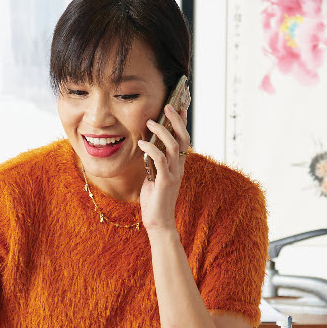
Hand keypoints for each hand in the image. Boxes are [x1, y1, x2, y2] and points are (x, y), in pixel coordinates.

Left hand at [137, 103, 189, 232]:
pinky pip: (160, 160)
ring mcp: (174, 174)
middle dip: (176, 120)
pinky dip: (151, 149)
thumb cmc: (154, 199)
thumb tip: (147, 141)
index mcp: (178, 165)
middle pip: (183, 138)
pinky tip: (142, 143)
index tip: (180, 106)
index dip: (183, 122)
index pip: (184, 139)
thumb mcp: (154, 175)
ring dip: (162, 131)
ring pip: (173, 146)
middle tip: (168, 105)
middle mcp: (179, 167)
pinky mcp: (164, 181)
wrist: (158, 222)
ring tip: (150, 122)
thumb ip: (154, 160)